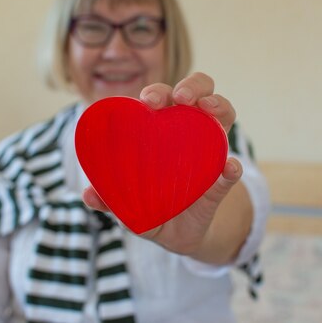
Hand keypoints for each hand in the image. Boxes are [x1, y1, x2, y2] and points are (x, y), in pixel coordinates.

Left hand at [82, 72, 252, 263]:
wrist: (176, 236)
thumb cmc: (148, 205)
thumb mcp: (127, 204)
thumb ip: (109, 199)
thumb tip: (89, 195)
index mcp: (162, 130)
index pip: (164, 99)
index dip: (158, 92)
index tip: (148, 100)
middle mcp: (190, 131)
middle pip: (198, 94)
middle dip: (193, 86)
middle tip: (182, 97)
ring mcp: (211, 151)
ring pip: (224, 114)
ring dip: (218, 105)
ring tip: (209, 110)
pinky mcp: (223, 182)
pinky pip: (232, 170)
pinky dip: (232, 167)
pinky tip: (229, 168)